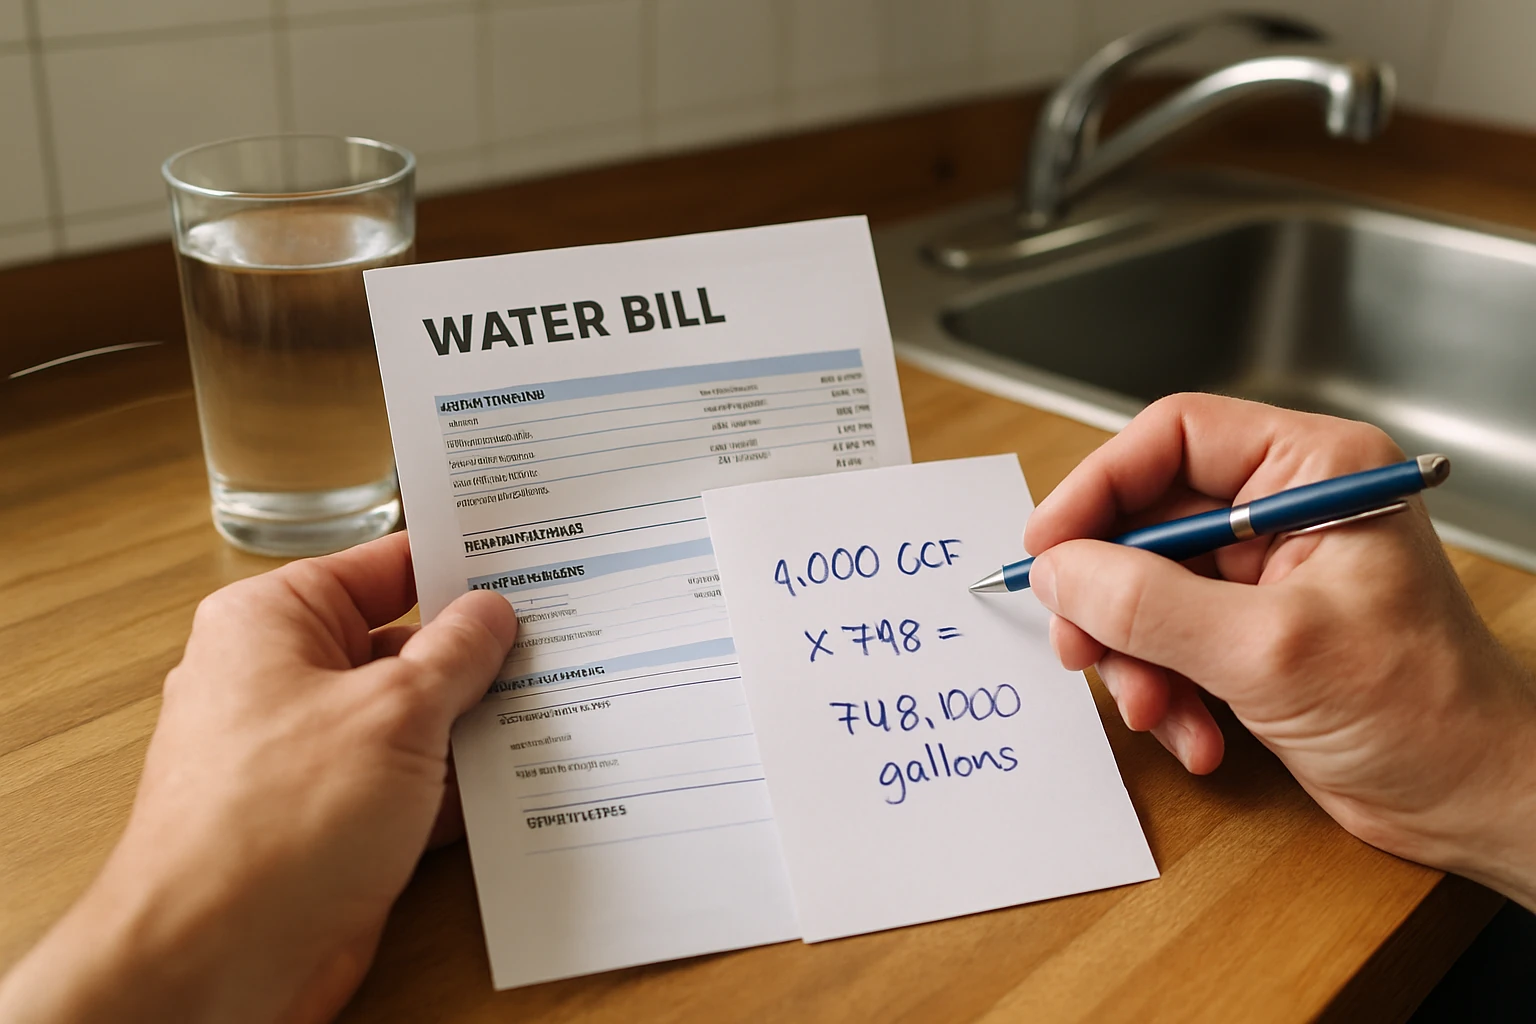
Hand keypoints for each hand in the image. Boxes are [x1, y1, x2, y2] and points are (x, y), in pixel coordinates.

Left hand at [0, 532, 517, 1022]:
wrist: (215, 961)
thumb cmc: (272, 823)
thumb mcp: (396, 711)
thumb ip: (456, 654)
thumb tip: (490, 614)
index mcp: (273, 622)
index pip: (382, 566)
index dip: (456, 564)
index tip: (526, 564)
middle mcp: (282, 680)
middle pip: (402, 643)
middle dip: (476, 653)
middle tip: (559, 640)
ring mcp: (307, 755)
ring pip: (411, 720)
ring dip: (471, 726)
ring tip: (555, 706)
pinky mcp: (330, 821)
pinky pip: (408, 785)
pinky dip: (456, 787)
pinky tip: (519, 782)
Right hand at [1024, 394, 1535, 907]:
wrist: (1474, 803)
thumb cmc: (1422, 712)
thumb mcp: (1267, 650)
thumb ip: (1149, 605)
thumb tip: (1057, 571)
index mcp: (1311, 472)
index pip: (1172, 440)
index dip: (1098, 487)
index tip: (1046, 546)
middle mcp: (1282, 510)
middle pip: (1145, 521)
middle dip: (1109, 597)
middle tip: (1082, 647)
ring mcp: (1264, 575)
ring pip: (1143, 590)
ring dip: (1134, 658)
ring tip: (1156, 711)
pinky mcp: (1249, 633)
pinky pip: (1166, 642)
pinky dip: (1165, 690)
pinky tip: (1195, 736)